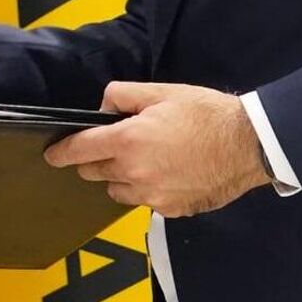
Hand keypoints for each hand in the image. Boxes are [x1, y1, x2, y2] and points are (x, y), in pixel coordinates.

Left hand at [43, 81, 271, 216]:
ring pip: (118, 191)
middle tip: (117, 145)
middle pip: (95, 173)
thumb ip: (124, 95)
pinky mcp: (171, 210)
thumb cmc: (205, 113)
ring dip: (122, 177)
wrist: (247, 144)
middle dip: (97, 160)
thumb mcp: (161, 92)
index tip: (53, 154)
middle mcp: (134, 173)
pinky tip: (170, 173)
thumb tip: (103, 107)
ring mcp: (152, 196)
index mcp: (127, 141)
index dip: (62, 152)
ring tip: (147, 159)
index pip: (80, 151)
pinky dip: (149, 189)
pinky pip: (146, 201)